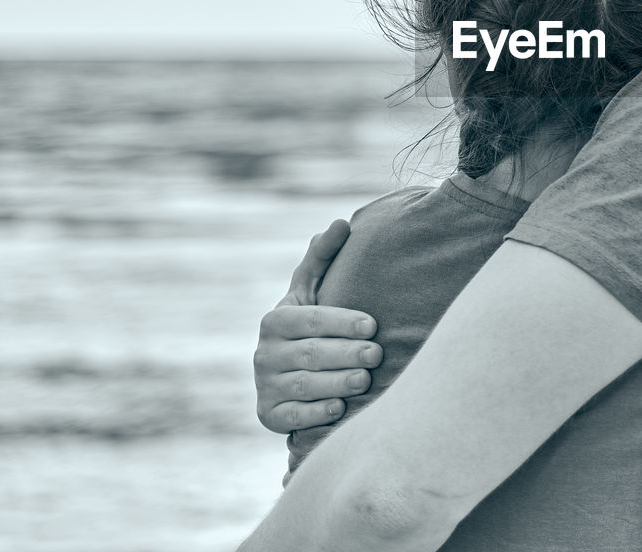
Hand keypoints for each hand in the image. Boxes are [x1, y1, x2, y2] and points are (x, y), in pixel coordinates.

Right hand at [254, 219, 384, 432]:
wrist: (291, 371)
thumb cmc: (312, 322)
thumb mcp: (313, 288)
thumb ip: (324, 256)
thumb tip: (341, 223)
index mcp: (276, 319)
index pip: (311, 319)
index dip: (342, 322)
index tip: (373, 325)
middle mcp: (264, 352)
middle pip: (310, 353)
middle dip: (346, 353)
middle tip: (377, 354)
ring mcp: (265, 385)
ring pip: (303, 385)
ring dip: (335, 382)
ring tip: (364, 379)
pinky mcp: (269, 415)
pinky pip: (290, 417)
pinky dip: (314, 413)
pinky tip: (338, 408)